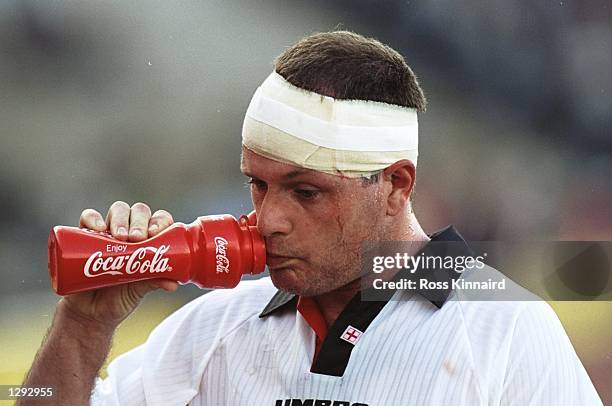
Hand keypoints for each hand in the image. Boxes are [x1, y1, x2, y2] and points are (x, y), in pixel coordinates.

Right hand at [59, 201, 178, 330]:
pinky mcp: (85, 236)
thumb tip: (173, 284)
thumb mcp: (138, 291)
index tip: (155, 233)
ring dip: (120, 219)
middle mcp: (131, 232)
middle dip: (139, 221)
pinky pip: (88, 218)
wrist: (88, 313)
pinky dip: (93, 218)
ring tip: (119, 237)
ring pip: (118, 210)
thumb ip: (154, 282)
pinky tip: (97, 229)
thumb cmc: (119, 299)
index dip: (160, 222)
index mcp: (150, 241)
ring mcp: (109, 232)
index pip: (159, 220)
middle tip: (137, 238)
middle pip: (139, 212)